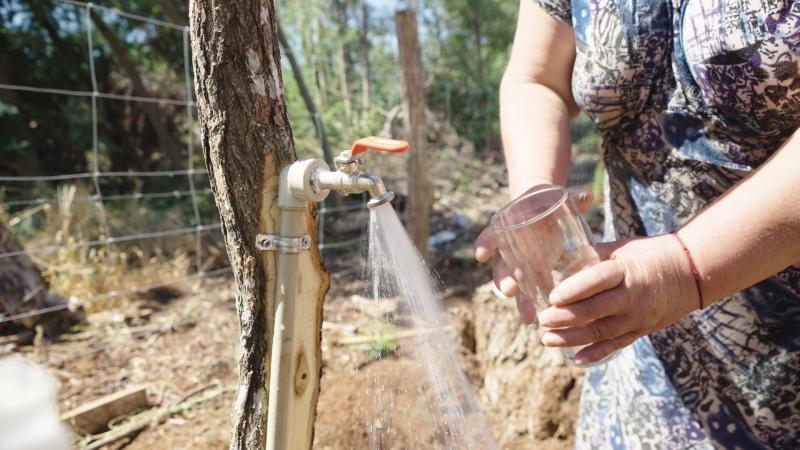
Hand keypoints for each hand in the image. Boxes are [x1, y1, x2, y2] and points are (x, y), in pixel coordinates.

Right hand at [475, 186, 593, 323]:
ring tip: (527, 317)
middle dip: (504, 278)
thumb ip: (574, 197)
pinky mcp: (530, 274)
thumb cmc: (545, 202)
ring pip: (514, 284)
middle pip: (502, 265)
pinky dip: (533, 303)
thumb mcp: (557, 197)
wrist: (541, 209)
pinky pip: (529, 290)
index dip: (485, 243)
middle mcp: (509, 247)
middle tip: (509, 291)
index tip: (481, 255)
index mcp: (509, 225)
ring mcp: (518, 263)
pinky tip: (541, 317)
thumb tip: (588, 194)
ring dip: (520, 300)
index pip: (492, 233)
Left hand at [537, 234, 700, 364]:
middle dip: (565, 317)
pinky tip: (576, 359)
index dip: (573, 290)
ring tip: (548, 340)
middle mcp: (632, 296)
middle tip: (542, 320)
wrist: (692, 273)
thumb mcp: (623, 247)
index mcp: (626, 271)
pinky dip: (597, 354)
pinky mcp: (642, 330)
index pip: (597, 281)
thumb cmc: (651, 254)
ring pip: (602, 332)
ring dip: (572, 338)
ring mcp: (638, 317)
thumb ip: (593, 254)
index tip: (551, 296)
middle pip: (595, 310)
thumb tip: (560, 258)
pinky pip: (617, 344)